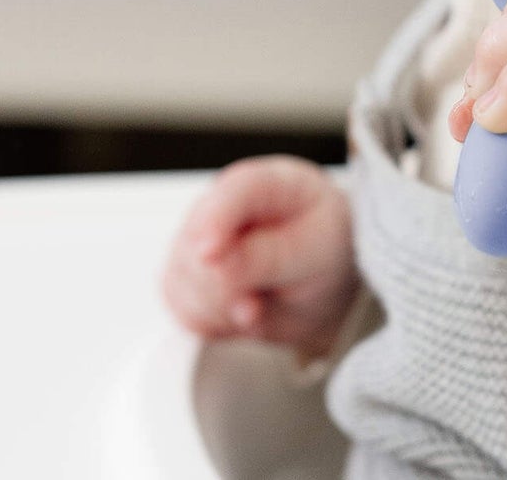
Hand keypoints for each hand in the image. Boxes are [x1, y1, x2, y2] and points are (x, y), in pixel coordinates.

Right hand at [162, 155, 358, 359]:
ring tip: (257, 306)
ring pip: (183, 281)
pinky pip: (182, 310)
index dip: (217, 220)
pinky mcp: (186, 277)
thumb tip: (219, 266)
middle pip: (195, 244)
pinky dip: (211, 324)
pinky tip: (239, 314)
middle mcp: (222, 205)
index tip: (209, 254)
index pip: (234, 192)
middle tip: (256, 305)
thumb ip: (269, 257)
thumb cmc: (323, 250)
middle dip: (224, 287)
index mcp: (265, 183)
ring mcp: (197, 238)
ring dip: (219, 309)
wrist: (321, 285)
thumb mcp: (317, 253)